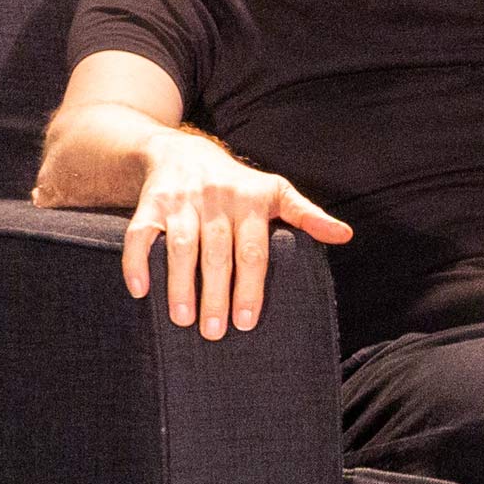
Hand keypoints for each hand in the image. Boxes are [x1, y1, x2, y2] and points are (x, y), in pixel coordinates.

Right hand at [122, 128, 351, 338]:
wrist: (182, 151)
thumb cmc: (237, 184)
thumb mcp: (275, 191)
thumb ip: (307, 214)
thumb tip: (346, 235)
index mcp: (251, 199)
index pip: (253, 249)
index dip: (250, 286)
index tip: (247, 322)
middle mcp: (217, 198)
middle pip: (217, 252)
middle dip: (216, 294)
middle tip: (215, 332)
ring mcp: (182, 201)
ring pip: (180, 245)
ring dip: (180, 284)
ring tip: (183, 320)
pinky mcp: (150, 204)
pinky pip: (139, 234)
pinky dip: (137, 262)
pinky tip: (140, 290)